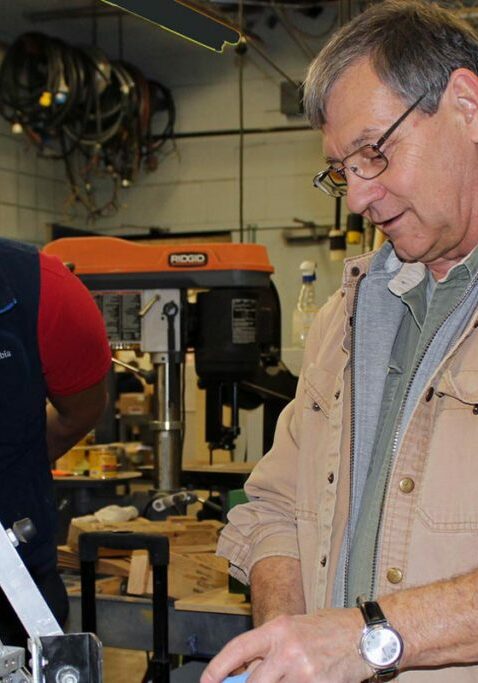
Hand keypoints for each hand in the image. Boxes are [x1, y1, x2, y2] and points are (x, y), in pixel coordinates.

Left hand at [200, 608, 371, 682]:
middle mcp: (287, 649)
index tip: (207, 682)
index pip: (238, 649)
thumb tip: (244, 673)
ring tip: (287, 678)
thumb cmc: (330, 629)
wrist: (367, 635)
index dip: (217, 668)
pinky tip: (302, 682)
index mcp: (278, 629)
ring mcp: (304, 672)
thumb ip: (270, 649)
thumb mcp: (295, 628)